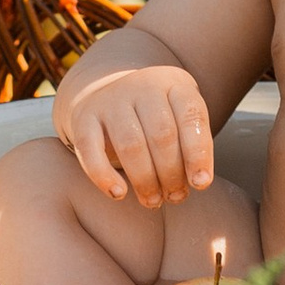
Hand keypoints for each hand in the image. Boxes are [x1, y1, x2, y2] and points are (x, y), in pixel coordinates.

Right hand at [57, 59, 217, 209]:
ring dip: (145, 179)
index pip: (191, 115)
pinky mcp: (83, 117)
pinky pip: (90, 149)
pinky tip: (118, 194)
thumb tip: (197, 182)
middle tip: (174, 197)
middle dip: (171, 172)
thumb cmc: (155, 118)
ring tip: (153, 201)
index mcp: (174, 84)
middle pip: (162, 133)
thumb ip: (190, 146)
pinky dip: (103, 175)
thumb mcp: (180, 118)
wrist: (108, 94)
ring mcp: (111, 99)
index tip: (201, 184)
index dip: (198, 152)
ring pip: (131, 144)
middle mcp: (142, 86)